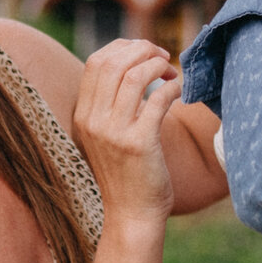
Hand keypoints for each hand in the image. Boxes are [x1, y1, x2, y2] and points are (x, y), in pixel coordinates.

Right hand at [73, 38, 181, 230]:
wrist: (131, 215)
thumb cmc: (126, 171)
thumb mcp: (107, 134)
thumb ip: (111, 103)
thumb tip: (134, 64)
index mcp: (83, 115)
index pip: (96, 62)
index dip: (123, 47)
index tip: (144, 51)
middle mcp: (93, 121)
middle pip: (114, 62)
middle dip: (142, 49)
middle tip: (162, 55)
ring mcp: (114, 133)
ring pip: (136, 76)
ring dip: (158, 65)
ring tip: (171, 72)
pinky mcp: (139, 144)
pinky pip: (159, 99)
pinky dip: (173, 88)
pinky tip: (179, 91)